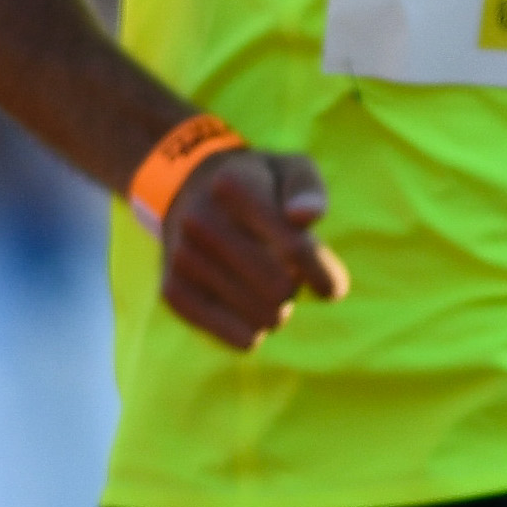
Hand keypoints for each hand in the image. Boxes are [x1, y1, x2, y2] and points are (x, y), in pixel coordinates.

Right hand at [159, 147, 347, 350]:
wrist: (189, 192)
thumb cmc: (258, 185)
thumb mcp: (290, 169)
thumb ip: (307, 189)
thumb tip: (306, 217)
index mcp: (234, 187)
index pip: (294, 245)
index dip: (323, 272)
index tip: (334, 288)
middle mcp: (201, 221)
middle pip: (279, 288)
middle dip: (297, 288)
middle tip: (292, 277)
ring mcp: (182, 258)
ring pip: (262, 316)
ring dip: (278, 309)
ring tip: (267, 286)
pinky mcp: (172, 292)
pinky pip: (237, 337)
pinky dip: (254, 331)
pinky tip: (252, 310)